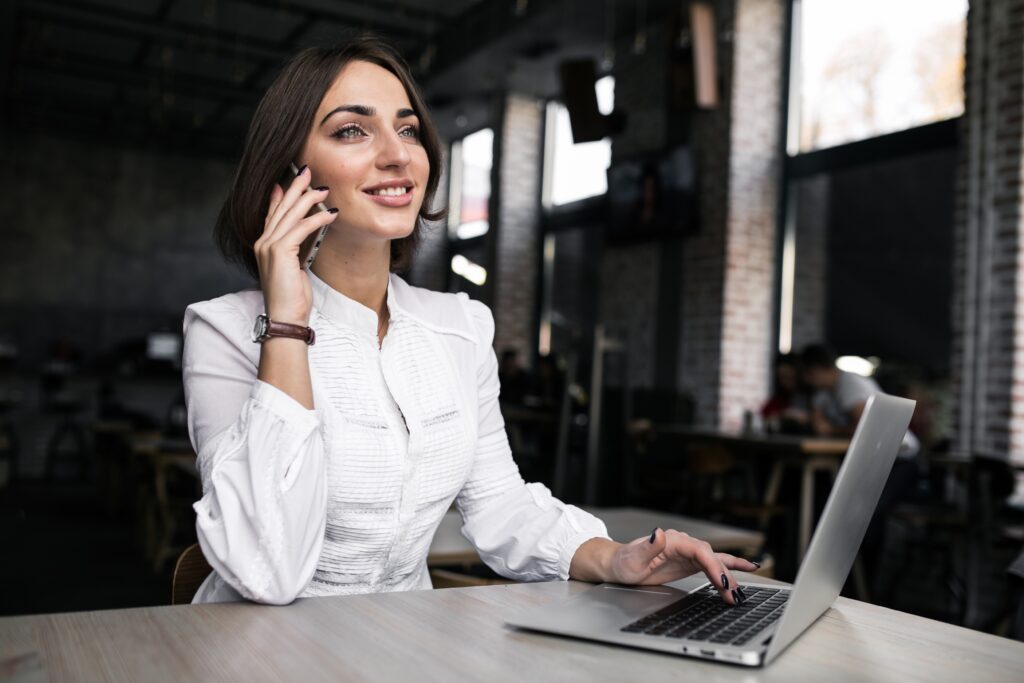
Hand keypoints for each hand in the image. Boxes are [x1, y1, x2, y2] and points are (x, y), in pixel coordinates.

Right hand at [254, 166, 338, 324]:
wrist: (286, 317)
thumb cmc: (292, 298)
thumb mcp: (293, 269)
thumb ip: (295, 251)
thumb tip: (304, 238)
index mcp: (264, 246)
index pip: (272, 214)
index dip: (280, 196)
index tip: (287, 181)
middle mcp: (263, 242)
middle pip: (281, 208)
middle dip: (295, 188)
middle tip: (307, 171)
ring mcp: (269, 246)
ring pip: (291, 214)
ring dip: (309, 199)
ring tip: (323, 189)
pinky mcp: (280, 251)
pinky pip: (301, 228)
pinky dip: (317, 219)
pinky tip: (330, 214)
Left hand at [607, 529, 758, 603]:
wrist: (620, 565)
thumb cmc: (624, 561)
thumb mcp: (632, 558)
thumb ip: (648, 547)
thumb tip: (659, 533)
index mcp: (673, 540)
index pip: (700, 551)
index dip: (713, 565)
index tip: (722, 581)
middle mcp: (684, 543)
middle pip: (711, 558)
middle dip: (724, 577)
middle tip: (733, 596)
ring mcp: (688, 552)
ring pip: (715, 561)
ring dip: (730, 576)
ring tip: (741, 593)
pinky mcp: (690, 562)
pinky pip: (713, 563)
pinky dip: (730, 566)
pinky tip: (747, 568)